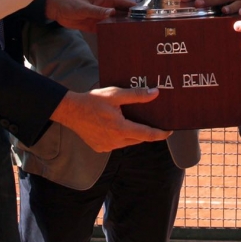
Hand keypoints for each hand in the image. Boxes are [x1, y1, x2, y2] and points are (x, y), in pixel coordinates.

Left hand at [45, 0, 134, 32]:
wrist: (57, 9)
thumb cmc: (71, 3)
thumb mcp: (84, 7)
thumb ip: (97, 11)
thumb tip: (113, 13)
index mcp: (106, 0)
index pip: (124, 4)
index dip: (135, 9)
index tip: (146, 16)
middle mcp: (107, 9)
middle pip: (123, 15)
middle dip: (132, 21)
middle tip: (142, 31)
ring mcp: (102, 18)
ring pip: (116, 23)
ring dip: (122, 29)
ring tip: (133, 38)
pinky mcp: (95, 26)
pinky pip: (106, 31)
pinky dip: (111, 34)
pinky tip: (118, 41)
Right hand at [50, 87, 171, 151]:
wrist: (70, 111)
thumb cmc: (93, 101)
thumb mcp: (115, 94)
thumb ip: (136, 95)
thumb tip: (155, 93)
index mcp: (121, 129)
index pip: (147, 135)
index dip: (160, 134)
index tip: (170, 131)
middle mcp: (115, 141)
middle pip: (138, 138)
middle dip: (145, 131)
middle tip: (150, 121)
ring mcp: (107, 146)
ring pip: (127, 142)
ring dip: (132, 133)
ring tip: (131, 120)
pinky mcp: (100, 148)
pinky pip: (116, 144)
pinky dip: (119, 136)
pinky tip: (115, 125)